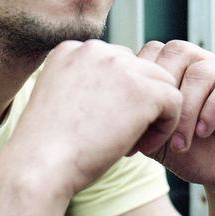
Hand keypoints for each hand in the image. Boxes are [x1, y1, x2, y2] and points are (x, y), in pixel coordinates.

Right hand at [12, 39, 182, 194]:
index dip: (116, 97)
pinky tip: (141, 148)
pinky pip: (174, 101)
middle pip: (140, 70)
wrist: (40, 166)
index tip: (99, 126)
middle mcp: (94, 49)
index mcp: (70, 49)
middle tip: (117, 138)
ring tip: (131, 143)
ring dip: (153, 114)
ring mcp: (119, 66)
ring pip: (161, 83)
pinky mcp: (142, 89)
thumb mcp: (60, 102)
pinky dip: (165, 127)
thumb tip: (121, 94)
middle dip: (137, 104)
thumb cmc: (47, 148)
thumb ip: (87, 87)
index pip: (114, 64)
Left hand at [134, 41, 214, 189]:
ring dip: (188, 109)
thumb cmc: (192, 155)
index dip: (143, 83)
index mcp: (177, 69)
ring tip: (183, 141)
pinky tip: (205, 131)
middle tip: (160, 132)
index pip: (153, 52)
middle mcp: (203, 63)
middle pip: (176, 52)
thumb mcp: (156, 139)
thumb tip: (112, 108)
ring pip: (202, 70)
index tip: (135, 125)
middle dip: (165, 95)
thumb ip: (138, 119)